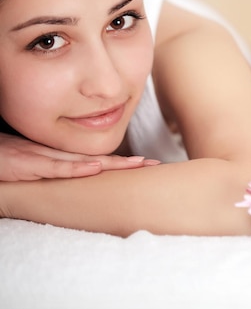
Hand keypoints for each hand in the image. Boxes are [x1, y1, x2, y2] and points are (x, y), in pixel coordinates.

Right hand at [0, 132, 159, 180]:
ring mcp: (41, 157)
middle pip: (97, 159)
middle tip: (154, 164)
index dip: (121, 162)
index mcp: (57, 156)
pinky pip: (54, 168)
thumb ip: (52, 171)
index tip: (145, 164)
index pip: (95, 160)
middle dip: (126, 163)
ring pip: (83, 161)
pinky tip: (93, 168)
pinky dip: (75, 168)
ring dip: (111, 164)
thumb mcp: (30, 166)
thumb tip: (78, 177)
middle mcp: (55, 154)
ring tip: (137, 165)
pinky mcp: (26, 163)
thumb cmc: (1, 161)